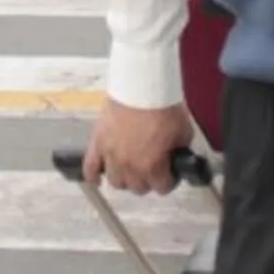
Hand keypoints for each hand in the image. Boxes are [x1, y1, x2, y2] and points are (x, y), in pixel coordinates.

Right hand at [81, 98, 195, 196]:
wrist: (142, 85)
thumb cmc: (162, 106)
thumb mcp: (183, 132)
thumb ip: (180, 149)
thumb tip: (178, 154)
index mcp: (153, 166)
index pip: (162, 187)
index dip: (169, 180)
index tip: (171, 172)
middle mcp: (130, 166)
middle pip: (138, 188)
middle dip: (148, 180)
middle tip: (152, 167)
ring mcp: (111, 155)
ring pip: (116, 181)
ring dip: (124, 178)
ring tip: (129, 169)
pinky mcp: (98, 142)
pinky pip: (90, 167)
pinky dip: (93, 175)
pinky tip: (97, 178)